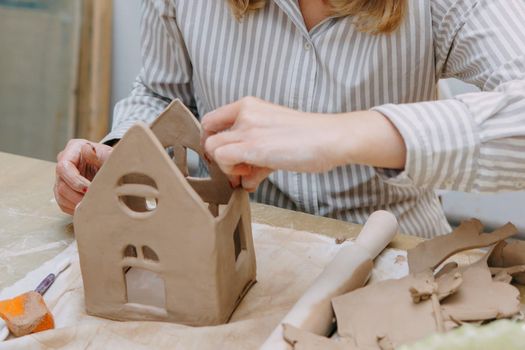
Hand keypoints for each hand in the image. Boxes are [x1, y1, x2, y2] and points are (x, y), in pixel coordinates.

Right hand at [54, 140, 112, 214]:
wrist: (109, 165)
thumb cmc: (108, 157)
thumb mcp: (108, 153)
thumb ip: (100, 153)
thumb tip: (87, 151)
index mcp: (72, 150)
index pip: (64, 167)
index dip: (74, 181)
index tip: (88, 190)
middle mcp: (64, 163)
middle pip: (61, 184)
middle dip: (77, 196)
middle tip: (93, 200)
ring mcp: (62, 177)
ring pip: (61, 196)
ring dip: (76, 203)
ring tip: (91, 205)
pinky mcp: (64, 190)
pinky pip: (64, 203)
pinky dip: (75, 208)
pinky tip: (87, 207)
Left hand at [201, 97, 345, 190]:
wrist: (330, 138)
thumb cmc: (309, 138)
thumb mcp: (275, 138)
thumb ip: (255, 154)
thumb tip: (244, 179)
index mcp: (249, 105)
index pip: (211, 120)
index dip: (213, 142)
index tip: (226, 156)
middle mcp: (245, 113)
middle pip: (208, 137)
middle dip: (219, 159)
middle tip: (239, 170)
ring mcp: (248, 128)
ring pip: (212, 149)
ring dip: (228, 168)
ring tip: (250, 174)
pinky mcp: (252, 146)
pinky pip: (222, 159)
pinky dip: (232, 173)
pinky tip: (254, 177)